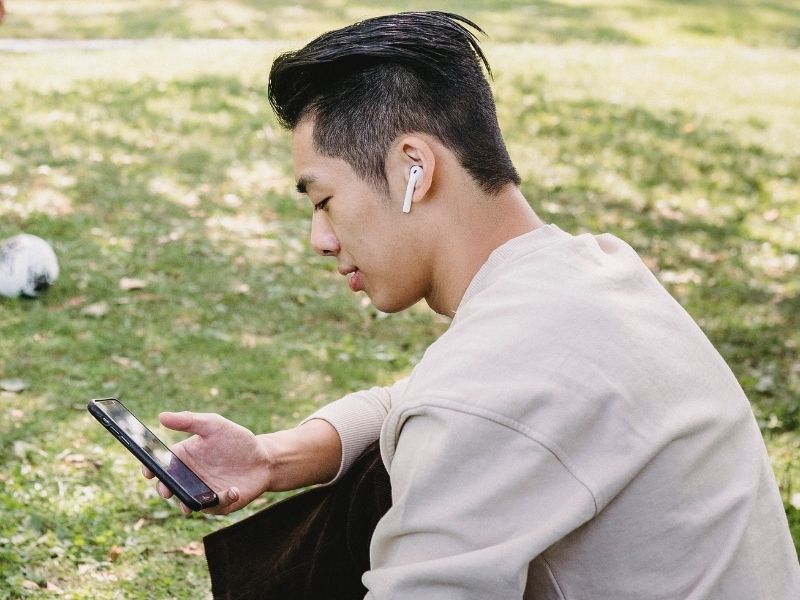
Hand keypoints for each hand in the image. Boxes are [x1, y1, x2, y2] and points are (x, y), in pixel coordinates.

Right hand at [142, 411, 270, 515]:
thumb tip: (161, 416)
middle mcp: (189, 477)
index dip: (151, 468)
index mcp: (184, 457)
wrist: (263, 459)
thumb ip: (189, 421)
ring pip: (188, 501)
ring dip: (187, 503)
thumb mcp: (213, 425)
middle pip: (170, 485)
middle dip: (165, 489)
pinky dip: (223, 499)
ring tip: (188, 504)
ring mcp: (203, 492)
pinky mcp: (219, 503)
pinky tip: (232, 490)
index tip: (148, 471)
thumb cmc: (236, 440)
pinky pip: (216, 506)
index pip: (162, 464)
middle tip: (167, 490)